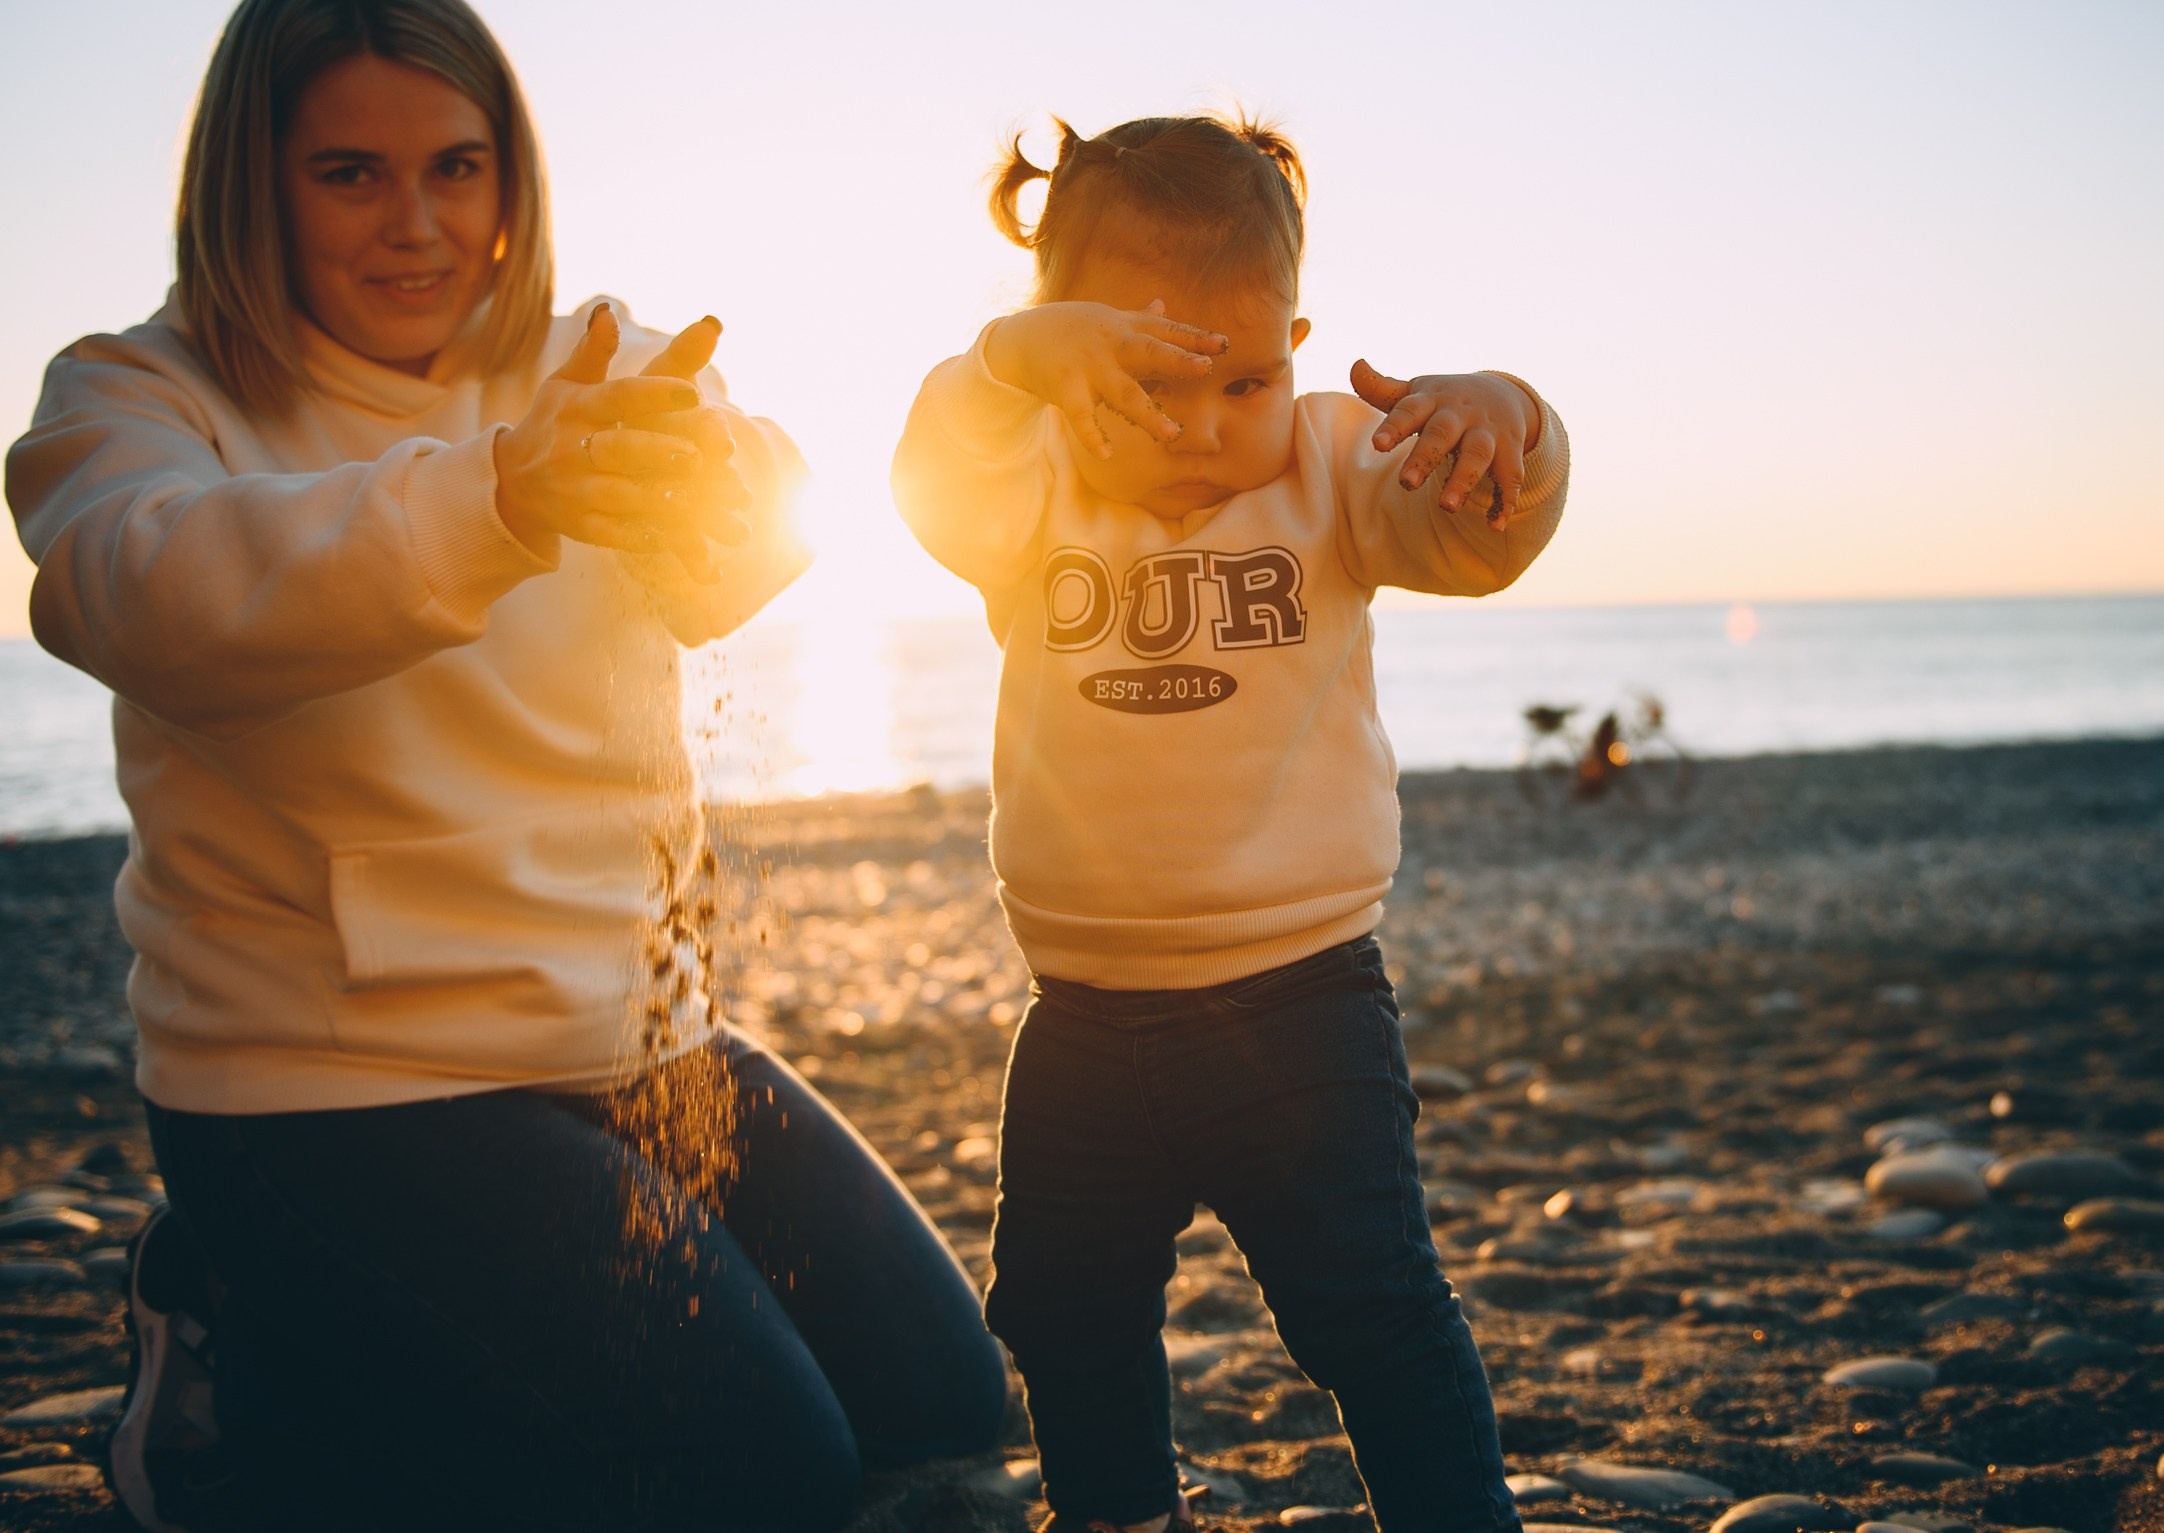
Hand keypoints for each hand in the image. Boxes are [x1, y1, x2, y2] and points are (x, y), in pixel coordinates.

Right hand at [494, 306, 745, 581]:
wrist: (509, 482)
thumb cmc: (552, 423)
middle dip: (656, 451)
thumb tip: (609, 311)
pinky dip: (634, 536)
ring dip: (654, 500)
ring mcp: (572, 490)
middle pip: (618, 449)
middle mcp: (570, 448)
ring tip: (695, 501)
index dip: (655, 395)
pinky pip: (607, 533)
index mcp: (577, 407)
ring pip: (617, 495)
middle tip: (699, 454)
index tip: (694, 392)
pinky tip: (665, 538)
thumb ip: (594, 352)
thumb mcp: (567, 384)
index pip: (619, 397)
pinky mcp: (577, 525)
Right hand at [983, 300, 1227, 458]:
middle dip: (1176, 360)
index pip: (1166, 331)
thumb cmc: (1070, 330)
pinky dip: (1093, 436)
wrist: (1019, 339)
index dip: (1194, 338)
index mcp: (1124, 328)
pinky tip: (1107, 454)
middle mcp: (1110, 345)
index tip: (1223, 345)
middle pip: (1149, 352)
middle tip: (1204, 369)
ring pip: (1124, 393)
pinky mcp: (1065, 389)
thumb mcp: (1106, 319)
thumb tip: (1163, 304)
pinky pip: (1081, 417)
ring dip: (1148, 415)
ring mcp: (1088, 368)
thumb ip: (1139, 318)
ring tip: (1172, 434)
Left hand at [1350, 361, 1540, 527]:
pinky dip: (1505, 502)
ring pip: (1478, 455)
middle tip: (1405, 483)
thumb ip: (1381, 388)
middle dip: (1425, 457)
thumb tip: (1355, 366)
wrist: (1502, 393)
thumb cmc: (1443, 401)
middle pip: (1442, 433)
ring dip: (1464, 480)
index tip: (1378, 444)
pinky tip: (1495, 525)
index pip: (1409, 410)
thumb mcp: (1415, 393)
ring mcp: (1487, 432)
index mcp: (1431, 400)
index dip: (1395, 426)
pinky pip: (1510, 477)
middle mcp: (1460, 415)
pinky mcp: (1510, 451)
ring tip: (1447, 507)